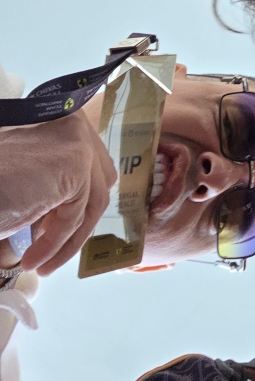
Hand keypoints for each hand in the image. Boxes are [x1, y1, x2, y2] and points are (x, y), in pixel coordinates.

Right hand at [0, 110, 116, 274]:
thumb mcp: (30, 179)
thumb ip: (57, 181)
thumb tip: (78, 206)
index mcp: (62, 118)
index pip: (93, 167)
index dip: (78, 204)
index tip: (54, 229)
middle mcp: (74, 122)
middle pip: (99, 183)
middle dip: (79, 221)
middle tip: (51, 248)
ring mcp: (77, 140)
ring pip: (90, 203)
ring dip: (65, 240)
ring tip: (39, 262)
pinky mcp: (76, 161)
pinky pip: (75, 214)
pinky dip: (55, 243)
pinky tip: (32, 258)